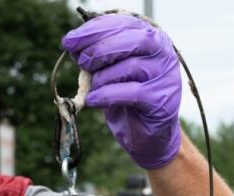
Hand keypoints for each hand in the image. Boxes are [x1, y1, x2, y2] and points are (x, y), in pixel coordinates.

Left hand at [62, 14, 181, 169]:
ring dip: (101, 77)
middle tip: (82, 63)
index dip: (93, 31)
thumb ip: (97, 55)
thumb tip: (73, 45)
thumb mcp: (109, 70)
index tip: (69, 41)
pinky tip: (93, 100)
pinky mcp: (160, 100)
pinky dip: (105, 95)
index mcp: (150, 37)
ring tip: (92, 87)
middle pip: (128, 41)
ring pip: (128, 67)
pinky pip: (130, 93)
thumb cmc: (126, 96)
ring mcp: (164, 76)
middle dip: (98, 51)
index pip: (122, 24)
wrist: (147, 133)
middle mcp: (162, 52)